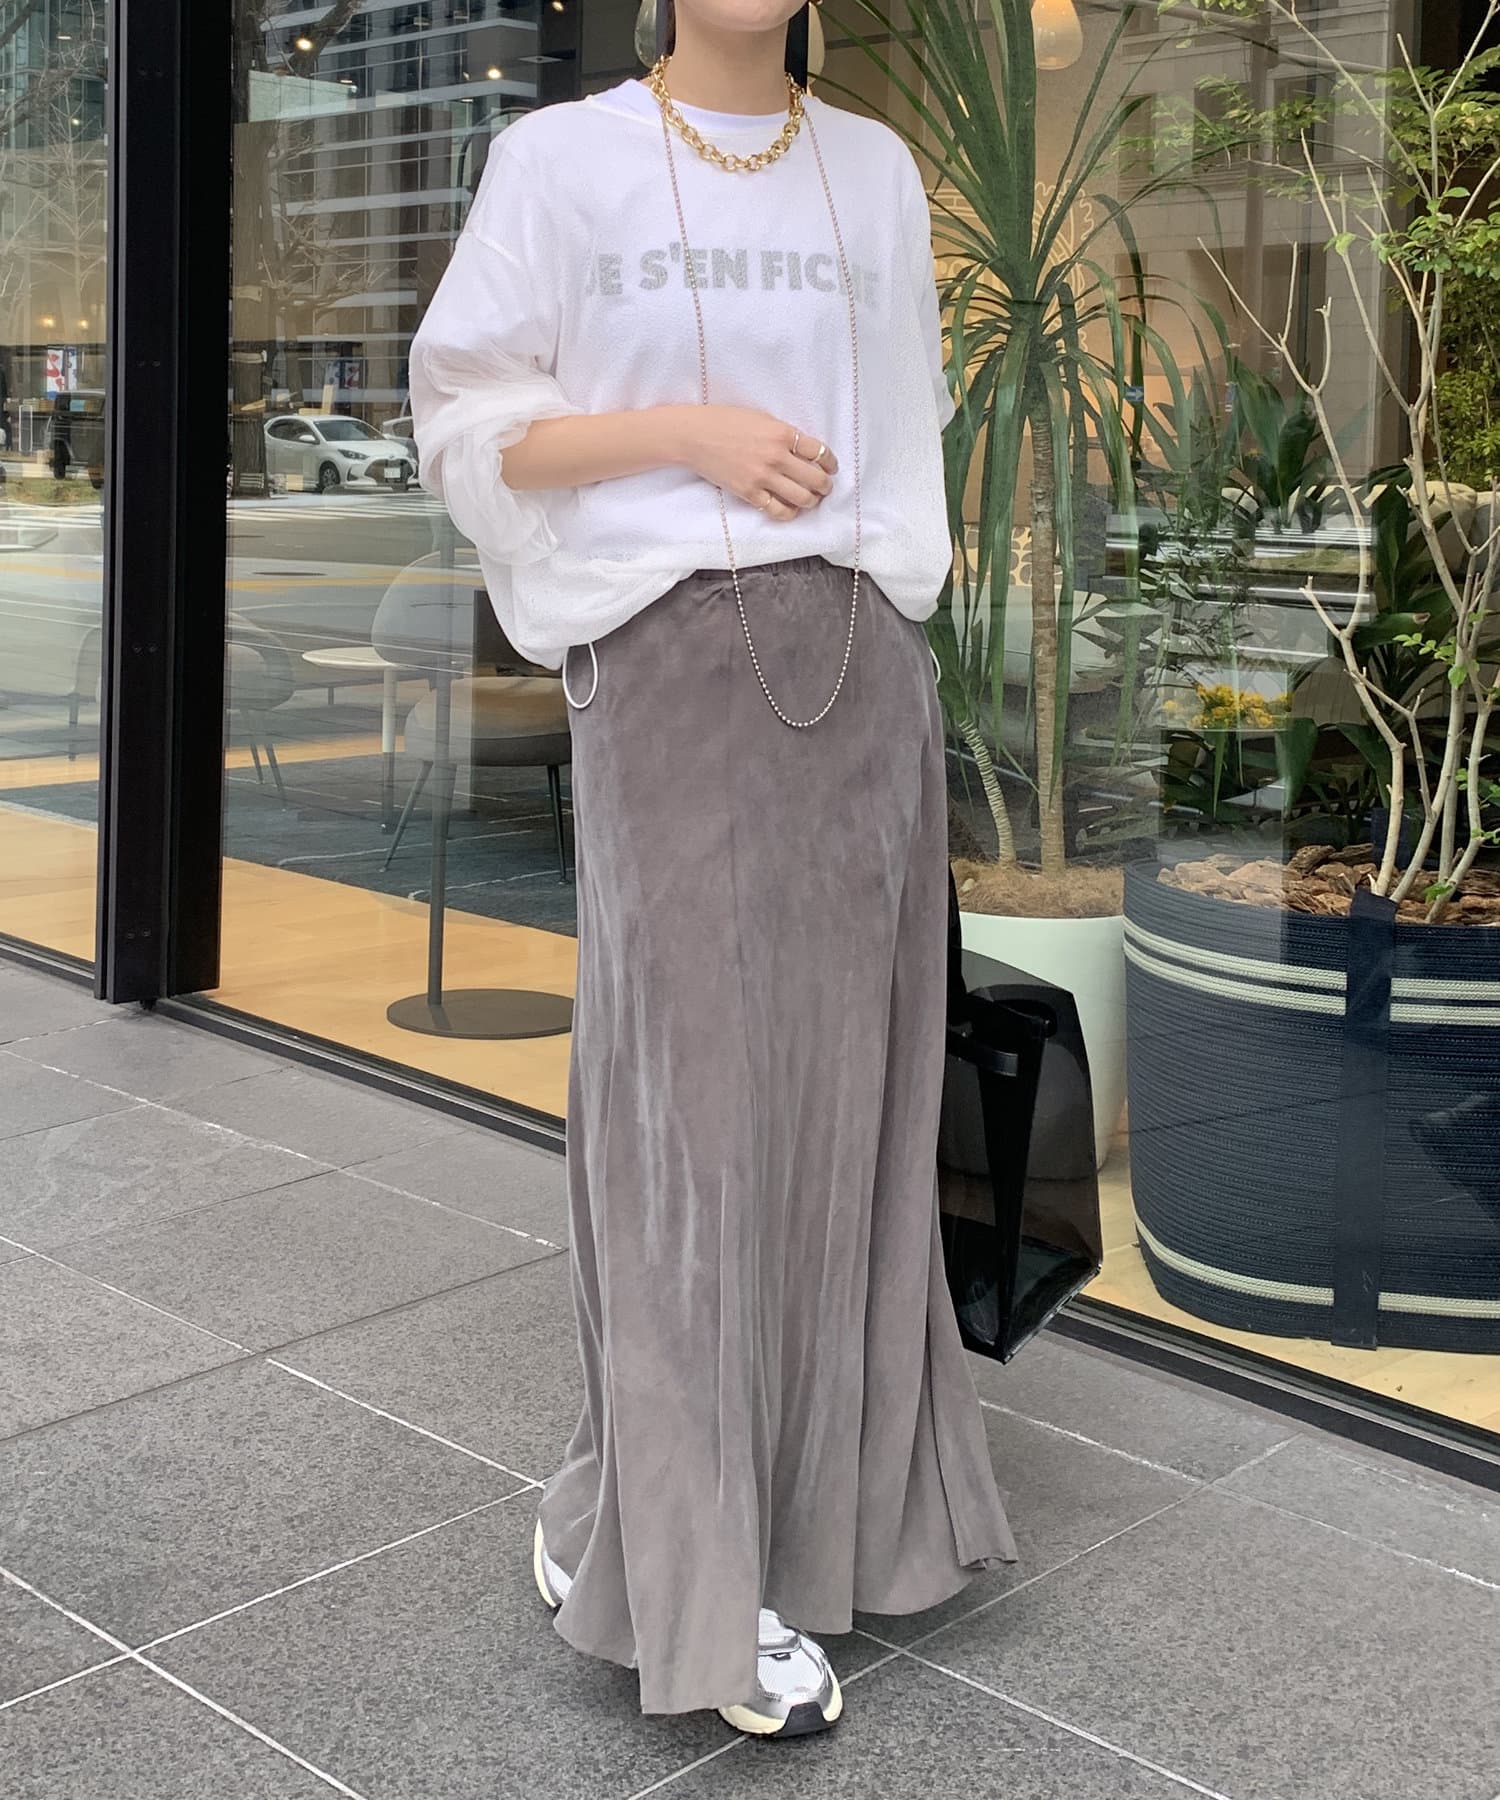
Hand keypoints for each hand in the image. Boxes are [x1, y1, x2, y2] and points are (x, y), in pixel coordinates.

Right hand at [677, 406, 836, 521]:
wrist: (694, 436)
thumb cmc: (725, 421)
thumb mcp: (761, 418)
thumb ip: (783, 434)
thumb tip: (803, 450)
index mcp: (782, 434)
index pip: (820, 452)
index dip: (831, 463)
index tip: (831, 468)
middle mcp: (776, 457)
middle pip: (816, 479)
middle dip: (825, 486)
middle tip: (824, 487)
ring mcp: (763, 477)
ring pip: (802, 498)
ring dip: (811, 501)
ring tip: (810, 499)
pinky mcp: (749, 493)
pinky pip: (778, 511)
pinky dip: (790, 512)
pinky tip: (790, 509)